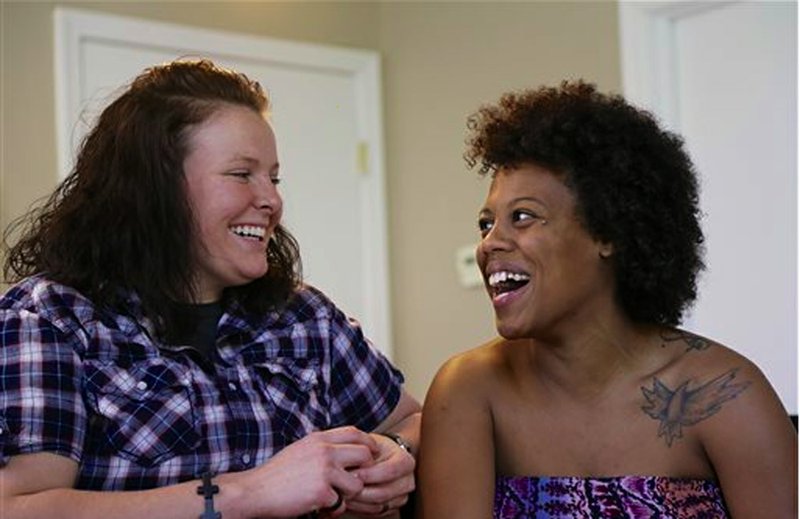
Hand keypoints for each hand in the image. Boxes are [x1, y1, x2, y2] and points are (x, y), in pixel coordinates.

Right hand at [231, 426, 377, 517]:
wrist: (255, 491)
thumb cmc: (276, 473)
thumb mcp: (300, 449)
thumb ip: (321, 445)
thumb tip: (343, 447)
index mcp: (318, 439)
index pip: (354, 433)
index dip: (368, 442)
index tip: (372, 452)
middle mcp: (324, 452)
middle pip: (364, 455)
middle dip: (365, 470)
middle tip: (356, 480)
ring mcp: (324, 472)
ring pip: (357, 483)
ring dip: (348, 494)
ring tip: (331, 496)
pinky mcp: (322, 493)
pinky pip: (341, 503)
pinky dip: (332, 508)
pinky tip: (317, 505)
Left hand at [344, 433, 414, 516]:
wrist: (380, 456)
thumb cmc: (373, 449)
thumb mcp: (371, 444)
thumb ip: (364, 453)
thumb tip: (352, 469)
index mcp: (406, 462)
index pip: (391, 470)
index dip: (371, 474)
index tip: (354, 473)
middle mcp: (408, 482)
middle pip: (384, 492)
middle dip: (361, 491)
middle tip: (344, 487)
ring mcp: (401, 497)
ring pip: (379, 506)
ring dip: (358, 502)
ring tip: (343, 494)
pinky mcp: (392, 509)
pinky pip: (375, 513)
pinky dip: (359, 508)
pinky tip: (348, 500)